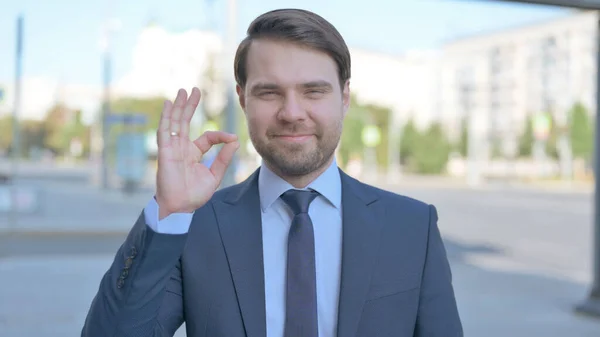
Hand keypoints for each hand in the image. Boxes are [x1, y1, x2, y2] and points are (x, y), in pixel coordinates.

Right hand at [155, 87, 238, 218]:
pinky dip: (167, 118)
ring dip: (179, 107)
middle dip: (190, 106)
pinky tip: (169, 104)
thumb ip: (224, 158)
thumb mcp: (214, 175)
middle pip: (185, 122)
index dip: (219, 136)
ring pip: (175, 123)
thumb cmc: (194, 195)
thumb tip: (235, 140)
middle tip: (195, 90)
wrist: (181, 208)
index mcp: (193, 154)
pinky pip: (165, 132)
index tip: (231, 138)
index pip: (206, 137)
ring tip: (182, 91)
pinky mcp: (165, 152)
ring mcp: (172, 149)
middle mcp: (181, 148)